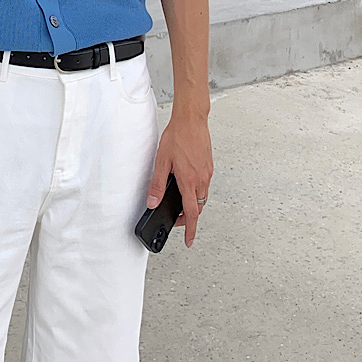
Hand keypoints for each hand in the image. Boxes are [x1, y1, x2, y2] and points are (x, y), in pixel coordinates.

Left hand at [145, 108, 212, 247]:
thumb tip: (152, 201)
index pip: (191, 213)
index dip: (190, 230)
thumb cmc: (177, 136)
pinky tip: (187, 183)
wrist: (191, 119)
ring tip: (180, 202)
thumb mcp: (162, 161)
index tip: (189, 241)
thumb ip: (158, 184)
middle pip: (198, 207)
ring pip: (203, 196)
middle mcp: (202, 178)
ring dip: (193, 203)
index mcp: (189, 180)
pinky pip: (205, 185)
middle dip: (190, 216)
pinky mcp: (209, 165)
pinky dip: (197, 190)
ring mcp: (207, 172)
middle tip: (177, 219)